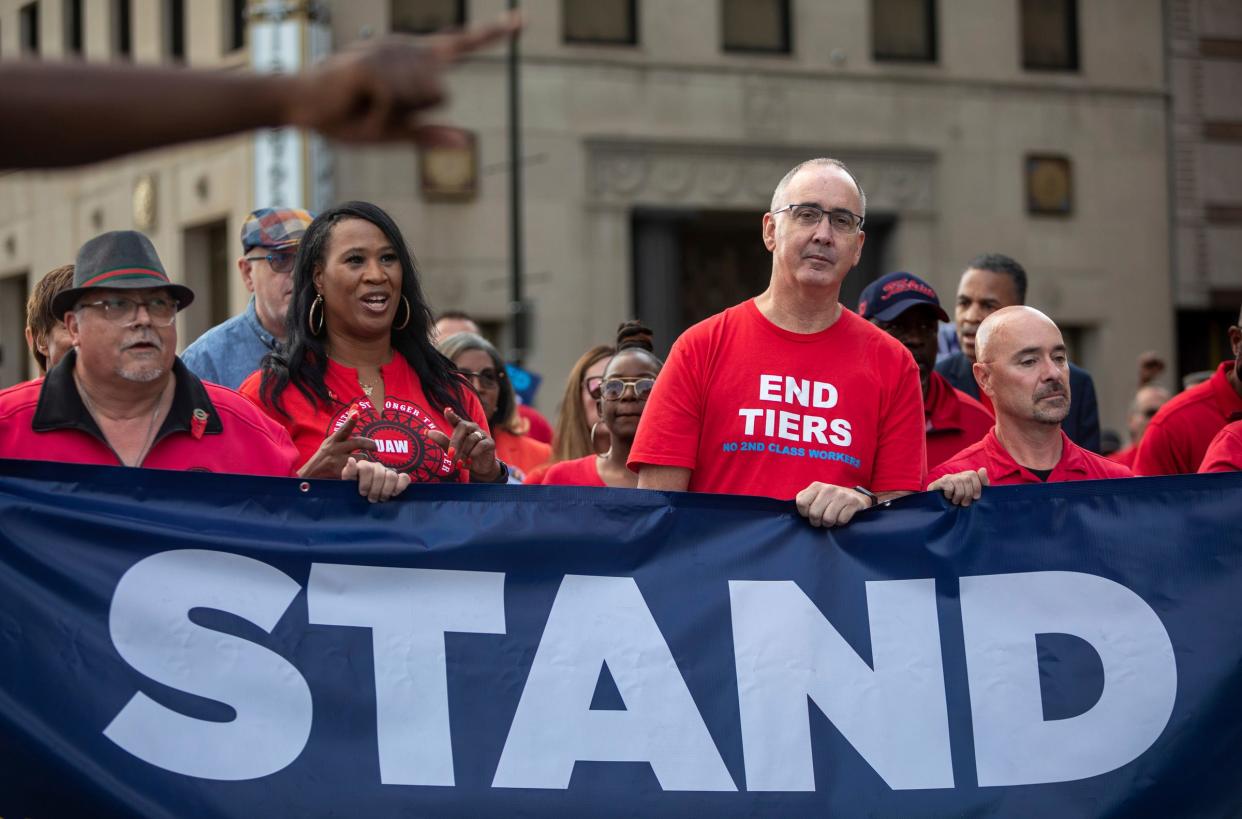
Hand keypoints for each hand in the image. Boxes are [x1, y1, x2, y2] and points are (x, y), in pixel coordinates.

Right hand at [289, 13, 519, 144]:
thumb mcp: (393, 132)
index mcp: (414, 60)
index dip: (492, 33)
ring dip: (393, 118)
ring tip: (364, 108)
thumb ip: (428, 134)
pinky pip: (394, 107)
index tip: (521, 19)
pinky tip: (357, 107)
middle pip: (441, 92)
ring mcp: (388, 52)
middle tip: (376, 112)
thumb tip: (467, 142)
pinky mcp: (372, 65)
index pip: (460, 45)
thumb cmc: (347, 118)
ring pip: (422, 99)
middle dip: (414, 114)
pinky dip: (377, 121)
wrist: (301, 108)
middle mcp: (404, 49)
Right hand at [297, 410, 376, 478]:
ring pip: (361, 457)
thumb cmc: (324, 457)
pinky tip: (359, 472)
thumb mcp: (330, 442)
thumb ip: (343, 429)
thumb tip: (355, 411)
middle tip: (376, 447)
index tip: (356, 413)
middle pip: (357, 442)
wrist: (311, 476)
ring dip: (364, 459)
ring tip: (361, 462)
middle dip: (370, 443)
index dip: (350, 421)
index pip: (343, 429)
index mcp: (332, 440)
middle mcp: (334, 449)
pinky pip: (359, 470)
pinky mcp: (341, 473)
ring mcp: (337, 462)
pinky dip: (361, 470)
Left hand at [343, 457, 410, 502]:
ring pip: (392, 475)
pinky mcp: (399, 478)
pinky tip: (393, 494)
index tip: (362, 493)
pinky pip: (405, 478)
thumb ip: (348, 472)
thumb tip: (351, 459)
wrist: (363, 500)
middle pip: (379, 473)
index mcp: (363, 465)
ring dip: (386, 490)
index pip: (366, 467)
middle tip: (371, 499)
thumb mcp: (347, 483)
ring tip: (381, 499)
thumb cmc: (353, 491)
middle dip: (375, 489)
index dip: (365, 482)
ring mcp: (389, 472)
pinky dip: (400, 486)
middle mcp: (377, 467)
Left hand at [428, 407, 500, 481]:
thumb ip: (441, 440)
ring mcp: (482, 434)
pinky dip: (473, 453)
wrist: (480, 468)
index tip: (447, 410)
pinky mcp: (490, 442)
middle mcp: (472, 428)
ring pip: (471, 438)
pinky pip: (481, 445)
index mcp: (461, 427)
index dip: (451, 415)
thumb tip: (427, 431)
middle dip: (455, 442)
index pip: (456, 419)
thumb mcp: (451, 450)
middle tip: (450, 455)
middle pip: (462, 427)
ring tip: (460, 463)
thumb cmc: (464, 456)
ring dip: (464, 452)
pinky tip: (470, 461)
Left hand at [795, 482, 870, 527]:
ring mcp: (842, 495)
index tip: (810, 514)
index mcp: (816, 486)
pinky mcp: (853, 503)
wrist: (857, 497)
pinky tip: (842, 516)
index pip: (801, 503)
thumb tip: (795, 514)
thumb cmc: (831, 500)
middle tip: (821, 520)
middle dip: (817, 522)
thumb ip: (805, 501)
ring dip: (829, 524)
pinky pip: (841, 520)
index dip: (805, 513)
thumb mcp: (817, 496)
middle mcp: (828, 488)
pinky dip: (841, 522)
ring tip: (832, 519)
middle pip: (814, 514)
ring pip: (828, 519)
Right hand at [927, 468, 988, 506]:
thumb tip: (983, 469)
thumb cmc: (960, 502)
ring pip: (958, 482)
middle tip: (965, 504)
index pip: (973, 474)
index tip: (976, 497)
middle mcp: (956, 476)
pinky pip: (949, 486)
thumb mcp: (974, 495)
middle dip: (968, 493)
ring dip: (959, 495)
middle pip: (967, 478)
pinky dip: (950, 494)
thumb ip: (982, 483)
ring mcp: (947, 478)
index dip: (976, 486)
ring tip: (956, 502)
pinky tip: (948, 498)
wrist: (940, 508)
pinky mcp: (938, 483)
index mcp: (966, 477)